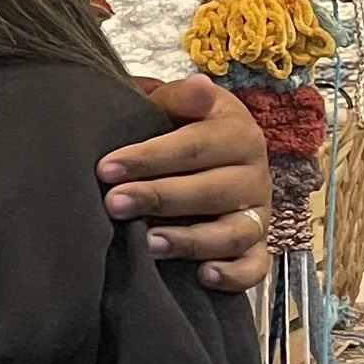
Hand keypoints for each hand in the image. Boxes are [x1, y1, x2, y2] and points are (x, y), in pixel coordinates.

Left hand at [98, 76, 270, 292]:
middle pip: (212, 190)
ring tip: (149, 244)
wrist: (211, 155)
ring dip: (192, 240)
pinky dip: (234, 275)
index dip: (150, 157)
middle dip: (159, 198)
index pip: (194, 146)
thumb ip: (180, 99)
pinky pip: (254, 267)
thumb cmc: (182, 129)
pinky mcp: (257, 247)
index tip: (106, 168)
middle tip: (114, 204)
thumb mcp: (178, 106)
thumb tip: (198, 87)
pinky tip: (203, 276)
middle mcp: (254, 174)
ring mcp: (258, 213)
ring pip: (234, 232)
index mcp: (237, 133)